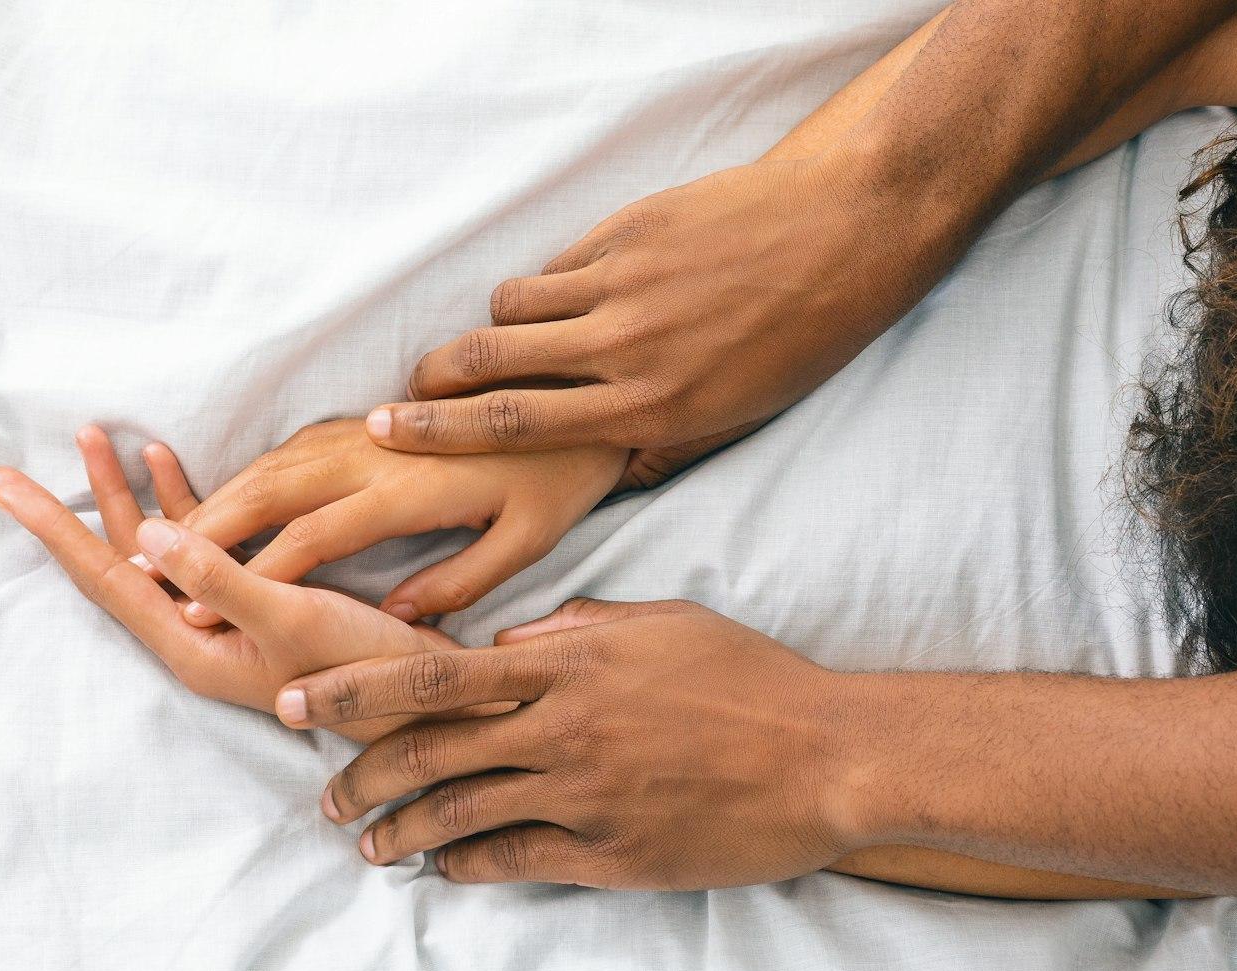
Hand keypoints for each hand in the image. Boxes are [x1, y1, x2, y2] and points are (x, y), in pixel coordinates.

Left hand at [0, 426, 459, 742]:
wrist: (429, 705)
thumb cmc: (365, 671)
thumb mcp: (290, 618)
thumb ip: (219, 577)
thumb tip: (149, 533)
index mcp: (189, 646)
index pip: (103, 579)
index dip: (51, 528)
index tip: (2, 488)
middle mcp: (194, 636)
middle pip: (115, 562)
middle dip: (72, 507)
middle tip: (12, 469)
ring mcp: (222, 622)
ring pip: (153, 550)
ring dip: (123, 495)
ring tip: (91, 439)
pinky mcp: (256, 604)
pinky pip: (198, 546)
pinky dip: (179, 502)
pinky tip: (165, 463)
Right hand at [175, 419, 625, 624]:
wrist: (578, 393)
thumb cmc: (560, 479)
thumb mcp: (526, 540)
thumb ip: (458, 582)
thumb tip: (397, 620)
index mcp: (412, 489)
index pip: (313, 537)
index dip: (253, 574)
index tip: (199, 608)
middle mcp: (379, 452)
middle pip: (272, 489)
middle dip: (205, 529)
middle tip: (143, 563)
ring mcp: (370, 431)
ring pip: (275, 462)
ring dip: (216, 498)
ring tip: (161, 533)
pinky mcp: (370, 422)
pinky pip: (294, 447)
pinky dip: (248, 474)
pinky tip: (219, 498)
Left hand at [271, 598, 863, 887]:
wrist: (830, 757)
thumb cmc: (750, 679)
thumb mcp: (660, 623)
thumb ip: (576, 625)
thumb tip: (509, 635)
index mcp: (567, 660)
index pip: (432, 673)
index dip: (353, 691)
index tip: (298, 703)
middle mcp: (562, 726)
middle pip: (428, 751)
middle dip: (358, 772)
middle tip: (321, 792)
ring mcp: (585, 794)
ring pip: (459, 815)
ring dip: (400, 833)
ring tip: (366, 844)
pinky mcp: (612, 853)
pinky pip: (515, 862)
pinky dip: (468, 867)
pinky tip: (444, 870)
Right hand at [365, 148, 959, 487]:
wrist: (849, 233)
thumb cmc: (801, 338)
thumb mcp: (737, 417)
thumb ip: (663, 447)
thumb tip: (609, 475)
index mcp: (650, 407)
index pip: (515, 425)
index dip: (440, 431)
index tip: (387, 430)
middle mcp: (627, 348)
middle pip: (491, 362)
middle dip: (432, 378)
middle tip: (403, 389)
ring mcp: (625, 283)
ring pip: (516, 304)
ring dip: (497, 324)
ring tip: (502, 339)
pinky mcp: (631, 229)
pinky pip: (561, 262)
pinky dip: (552, 282)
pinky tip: (573, 291)